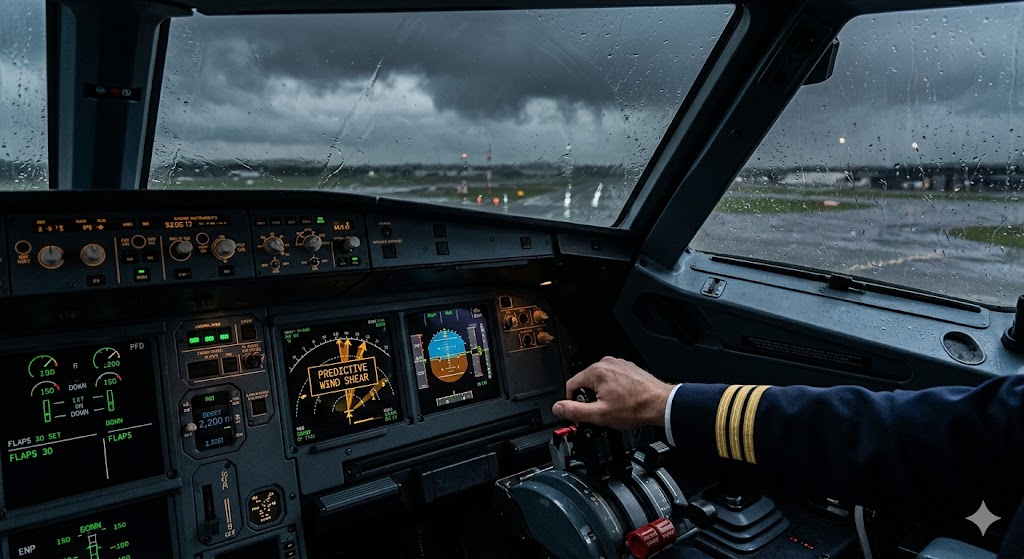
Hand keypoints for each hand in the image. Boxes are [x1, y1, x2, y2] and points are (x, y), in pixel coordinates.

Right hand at [552, 356, 674, 428]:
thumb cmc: (635, 408)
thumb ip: (575, 411)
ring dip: (602, 394)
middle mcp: (606, 363)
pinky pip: (612, 379)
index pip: (571, 385)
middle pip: (585, 383)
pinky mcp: (628, 368)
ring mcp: (618, 364)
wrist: (660, 404)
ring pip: (599, 381)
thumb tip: (558, 408)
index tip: (580, 413)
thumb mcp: (599, 415)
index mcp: (596, 371)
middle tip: (600, 412)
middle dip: (589, 398)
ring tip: (614, 407)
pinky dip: (614, 390)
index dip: (572, 402)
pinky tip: (623, 400)